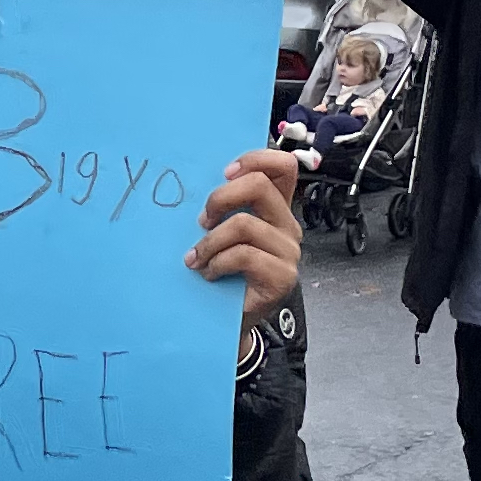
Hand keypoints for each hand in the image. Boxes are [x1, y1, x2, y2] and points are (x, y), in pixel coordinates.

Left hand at [188, 150, 303, 331]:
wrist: (227, 321)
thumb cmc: (221, 271)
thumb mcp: (221, 232)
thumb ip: (221, 208)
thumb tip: (192, 181)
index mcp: (274, 207)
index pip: (283, 165)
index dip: (255, 159)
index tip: (225, 172)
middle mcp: (287, 225)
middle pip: (260, 185)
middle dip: (221, 198)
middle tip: (201, 220)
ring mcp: (288, 251)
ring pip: (245, 224)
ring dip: (210, 241)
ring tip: (197, 257)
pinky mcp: (283, 276)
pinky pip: (245, 255)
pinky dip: (218, 262)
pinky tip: (209, 273)